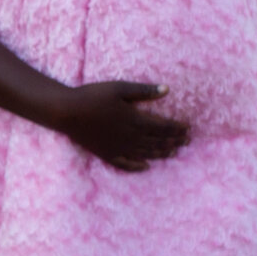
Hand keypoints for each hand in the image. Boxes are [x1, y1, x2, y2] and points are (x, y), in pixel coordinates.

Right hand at [49, 81, 188, 172]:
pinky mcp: (107, 154)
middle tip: (187, 142)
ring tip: (173, 152)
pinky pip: (126, 164)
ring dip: (162, 153)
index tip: (189, 129)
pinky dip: (138, 166)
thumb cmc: (93, 96)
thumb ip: (144, 91)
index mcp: (136, 120)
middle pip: (158, 141)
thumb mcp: (120, 88)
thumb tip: (167, 90)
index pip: (164, 126)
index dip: (178, 128)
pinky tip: (146, 167)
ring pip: (146, 153)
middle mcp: (131, 137)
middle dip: (174, 141)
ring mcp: (119, 148)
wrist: (67, 112)